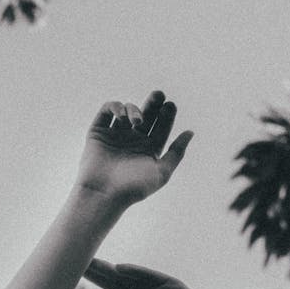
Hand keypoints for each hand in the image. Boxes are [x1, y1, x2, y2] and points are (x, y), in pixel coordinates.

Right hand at [76, 91, 192, 206]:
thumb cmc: (134, 187)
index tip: (170, 106)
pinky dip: (116, 107)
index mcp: (149, 149)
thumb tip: (190, 132)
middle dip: (154, 103)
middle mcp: (133, 140)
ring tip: (137, 121)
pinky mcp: (99, 132)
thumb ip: (177, 152)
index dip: (167, 114)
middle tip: (159, 95)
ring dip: (135, 110)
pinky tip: (122, 116)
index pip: (161, 126)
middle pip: (147, 114)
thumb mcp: (162, 172)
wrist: (104, 193)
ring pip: (128, 111)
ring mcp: (116, 135)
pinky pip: (108, 111)